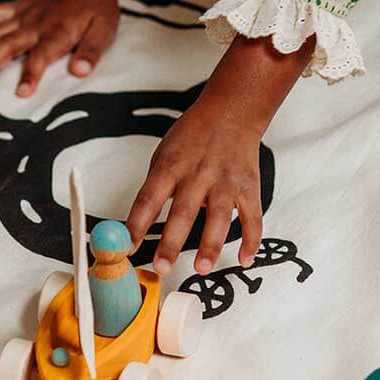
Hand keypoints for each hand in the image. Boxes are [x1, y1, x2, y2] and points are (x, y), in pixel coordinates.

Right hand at [0, 0, 118, 95]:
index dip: (30, 75)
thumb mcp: (103, 33)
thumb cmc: (96, 12)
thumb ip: (90, 53)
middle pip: (9, 45)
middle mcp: (36, 25)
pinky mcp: (18, 7)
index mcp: (57, 34)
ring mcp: (24, 14)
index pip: (40, 57)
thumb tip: (80, 71)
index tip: (21, 93)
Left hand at [126, 32, 316, 274]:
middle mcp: (198, 174)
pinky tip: (244, 260)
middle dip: (171, 242)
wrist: (231, 111)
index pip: (149, 198)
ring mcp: (225, 181)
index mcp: (171, 165)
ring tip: (202, 268)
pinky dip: (251, 240)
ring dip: (211, 244)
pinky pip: (252, 217)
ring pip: (219, 216)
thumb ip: (157, 184)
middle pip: (183, 211)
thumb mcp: (165, 151)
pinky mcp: (248, 187)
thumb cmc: (193, 134)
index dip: (136, 224)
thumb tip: (141, 222)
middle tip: (161, 267)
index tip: (127, 248)